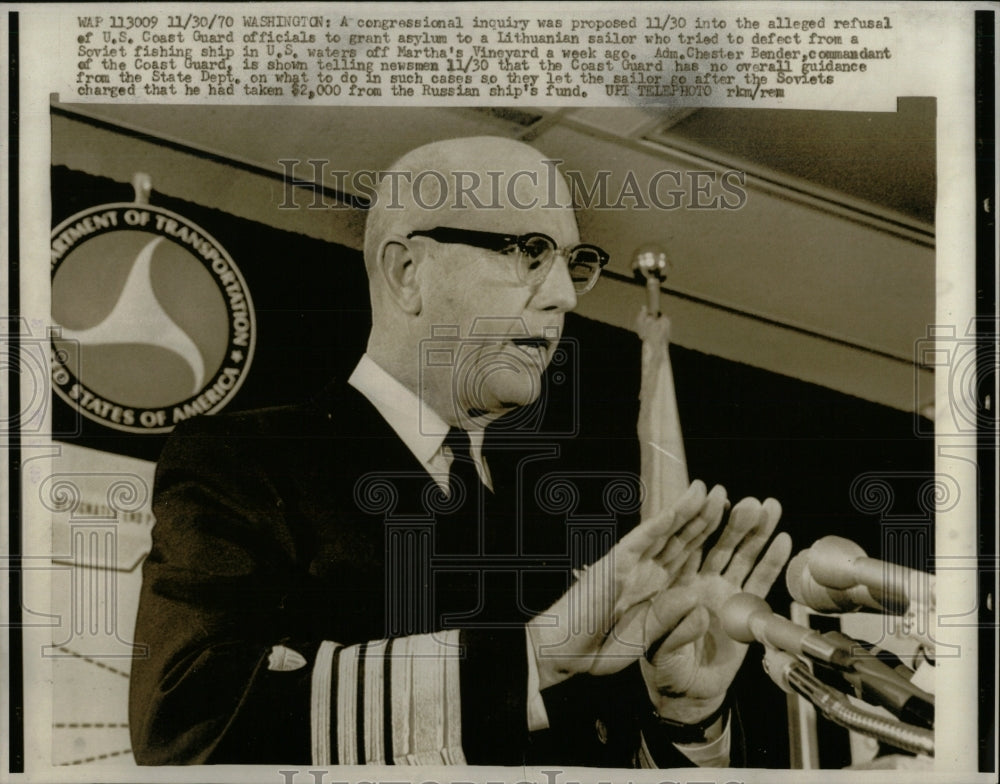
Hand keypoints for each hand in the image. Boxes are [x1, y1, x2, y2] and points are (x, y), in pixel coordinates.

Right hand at [527, 480, 728, 689]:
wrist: (562, 651)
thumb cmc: (598, 647)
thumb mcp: (646, 640)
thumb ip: (668, 620)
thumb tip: (695, 599)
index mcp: (655, 588)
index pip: (686, 557)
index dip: (708, 538)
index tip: (732, 523)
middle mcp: (646, 571)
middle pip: (681, 539)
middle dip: (705, 517)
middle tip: (728, 494)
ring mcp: (632, 565)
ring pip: (665, 532)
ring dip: (687, 511)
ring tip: (709, 490)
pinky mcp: (616, 564)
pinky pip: (643, 539)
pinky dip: (661, 522)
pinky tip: (679, 507)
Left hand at [640, 497, 792, 723]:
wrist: (685, 692)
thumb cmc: (662, 665)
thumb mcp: (654, 646)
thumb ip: (670, 626)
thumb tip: (696, 609)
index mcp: (673, 583)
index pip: (686, 545)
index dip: (699, 520)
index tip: (712, 497)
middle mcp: (700, 582)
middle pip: (718, 545)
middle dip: (735, 522)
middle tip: (750, 502)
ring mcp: (723, 593)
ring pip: (741, 557)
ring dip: (756, 533)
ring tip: (771, 508)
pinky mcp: (744, 611)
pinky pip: (759, 583)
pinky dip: (771, 562)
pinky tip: (782, 540)